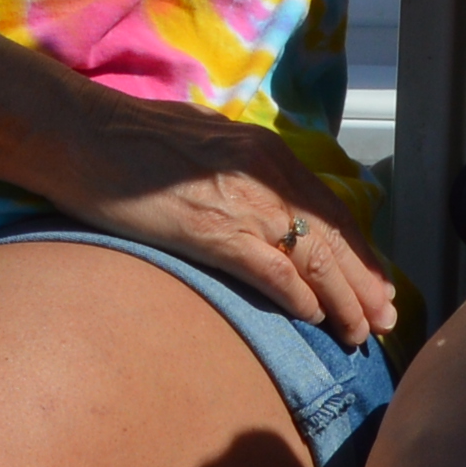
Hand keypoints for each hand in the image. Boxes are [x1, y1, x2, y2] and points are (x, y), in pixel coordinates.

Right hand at [43, 94, 405, 347]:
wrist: (79, 133)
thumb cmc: (129, 140)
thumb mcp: (203, 142)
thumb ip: (239, 169)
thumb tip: (256, 200)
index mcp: (266, 153)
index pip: (330, 210)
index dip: (359, 252)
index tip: (377, 284)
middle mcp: (266, 175)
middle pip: (334, 237)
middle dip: (364, 284)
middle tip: (386, 319)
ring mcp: (242, 203)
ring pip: (314, 258)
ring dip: (342, 301)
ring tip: (359, 333)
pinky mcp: (212, 230)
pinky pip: (271, 271)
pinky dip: (297, 298)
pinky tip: (313, 320)